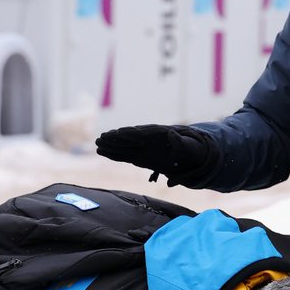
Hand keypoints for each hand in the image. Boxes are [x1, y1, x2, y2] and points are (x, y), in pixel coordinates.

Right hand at [94, 123, 217, 187]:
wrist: (191, 155)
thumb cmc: (191, 150)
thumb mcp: (189, 146)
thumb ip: (180, 142)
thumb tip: (172, 134)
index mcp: (158, 135)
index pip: (141, 133)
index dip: (129, 133)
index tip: (118, 133)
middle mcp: (148, 140)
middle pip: (128, 138)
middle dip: (115, 138)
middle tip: (101, 138)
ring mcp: (143, 148)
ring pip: (124, 146)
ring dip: (111, 145)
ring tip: (97, 143)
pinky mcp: (141, 157)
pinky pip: (125, 155)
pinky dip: (114, 154)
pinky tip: (104, 152)